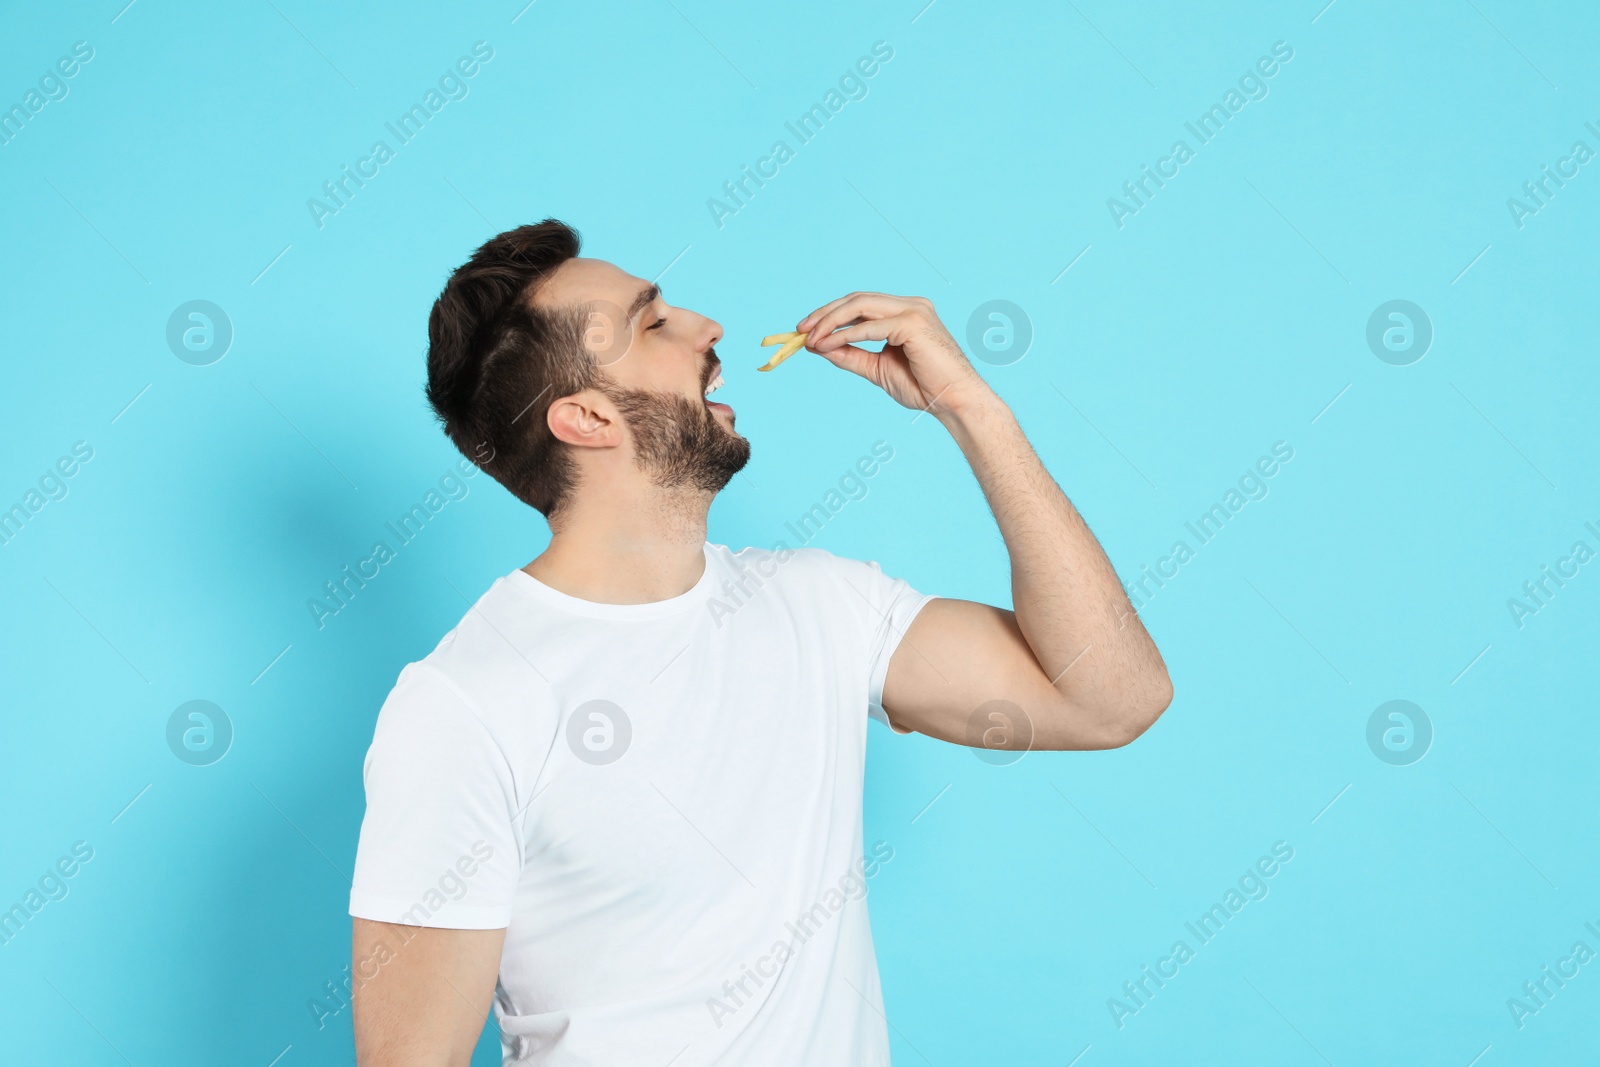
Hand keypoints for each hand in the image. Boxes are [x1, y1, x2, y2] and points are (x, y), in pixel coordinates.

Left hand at [798, 292, 993, 416]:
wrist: (952, 402)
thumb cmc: (923, 388)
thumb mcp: (877, 369)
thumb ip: (850, 355)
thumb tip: (818, 346)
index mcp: (904, 312)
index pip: (860, 304)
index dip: (830, 314)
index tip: (805, 330)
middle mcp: (910, 305)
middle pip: (857, 299)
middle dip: (825, 313)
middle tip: (800, 330)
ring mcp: (913, 310)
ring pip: (860, 305)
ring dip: (831, 321)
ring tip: (810, 339)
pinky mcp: (913, 322)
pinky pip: (870, 326)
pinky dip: (845, 335)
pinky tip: (827, 345)